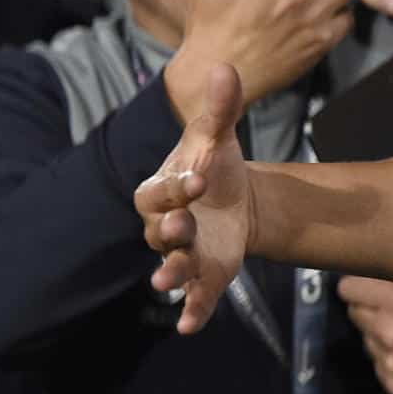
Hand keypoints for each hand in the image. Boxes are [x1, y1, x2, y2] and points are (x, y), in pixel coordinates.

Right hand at [137, 63, 251, 333]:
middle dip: (169, 231)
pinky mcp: (205, 276)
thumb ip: (220, 108)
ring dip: (169, 275)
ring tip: (169, 282)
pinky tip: (190, 327)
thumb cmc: (214, 165)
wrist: (234, 198)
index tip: (201, 177)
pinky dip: (192, 313)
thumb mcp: (218, 136)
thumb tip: (224, 66)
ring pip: (169, 267)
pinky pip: (194, 298)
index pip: (161, 192)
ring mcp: (184, 254)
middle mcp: (165, 227)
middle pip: (158, 233)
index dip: (177, 187)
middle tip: (183, 227)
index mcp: (161, 192)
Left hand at [337, 276, 392, 393]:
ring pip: (368, 342)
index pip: (348, 288)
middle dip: (373, 312)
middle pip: (355, 314)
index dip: (362, 287)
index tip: (372, 289)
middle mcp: (390, 330)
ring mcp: (392, 361)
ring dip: (383, 338)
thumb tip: (372, 265)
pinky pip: (382, 368)